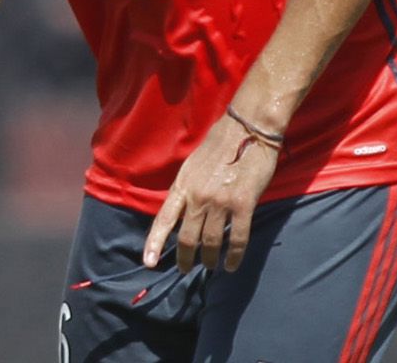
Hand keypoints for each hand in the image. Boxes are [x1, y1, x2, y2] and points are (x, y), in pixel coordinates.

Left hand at [141, 113, 280, 273]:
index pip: (164, 220)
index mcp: (183, 185)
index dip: (155, 243)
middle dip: (186, 259)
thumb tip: (182, 212)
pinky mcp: (243, 204)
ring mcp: (220, 202)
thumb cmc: (220, 144)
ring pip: (211, 242)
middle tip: (187, 269)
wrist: (248, 129)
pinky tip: (231, 265)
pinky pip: (237, 239)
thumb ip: (187, 189)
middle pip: (187, 238)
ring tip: (210, 266)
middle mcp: (198, 196)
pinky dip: (233, 256)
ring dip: (209, 259)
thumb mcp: (193, 165)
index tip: (149, 263)